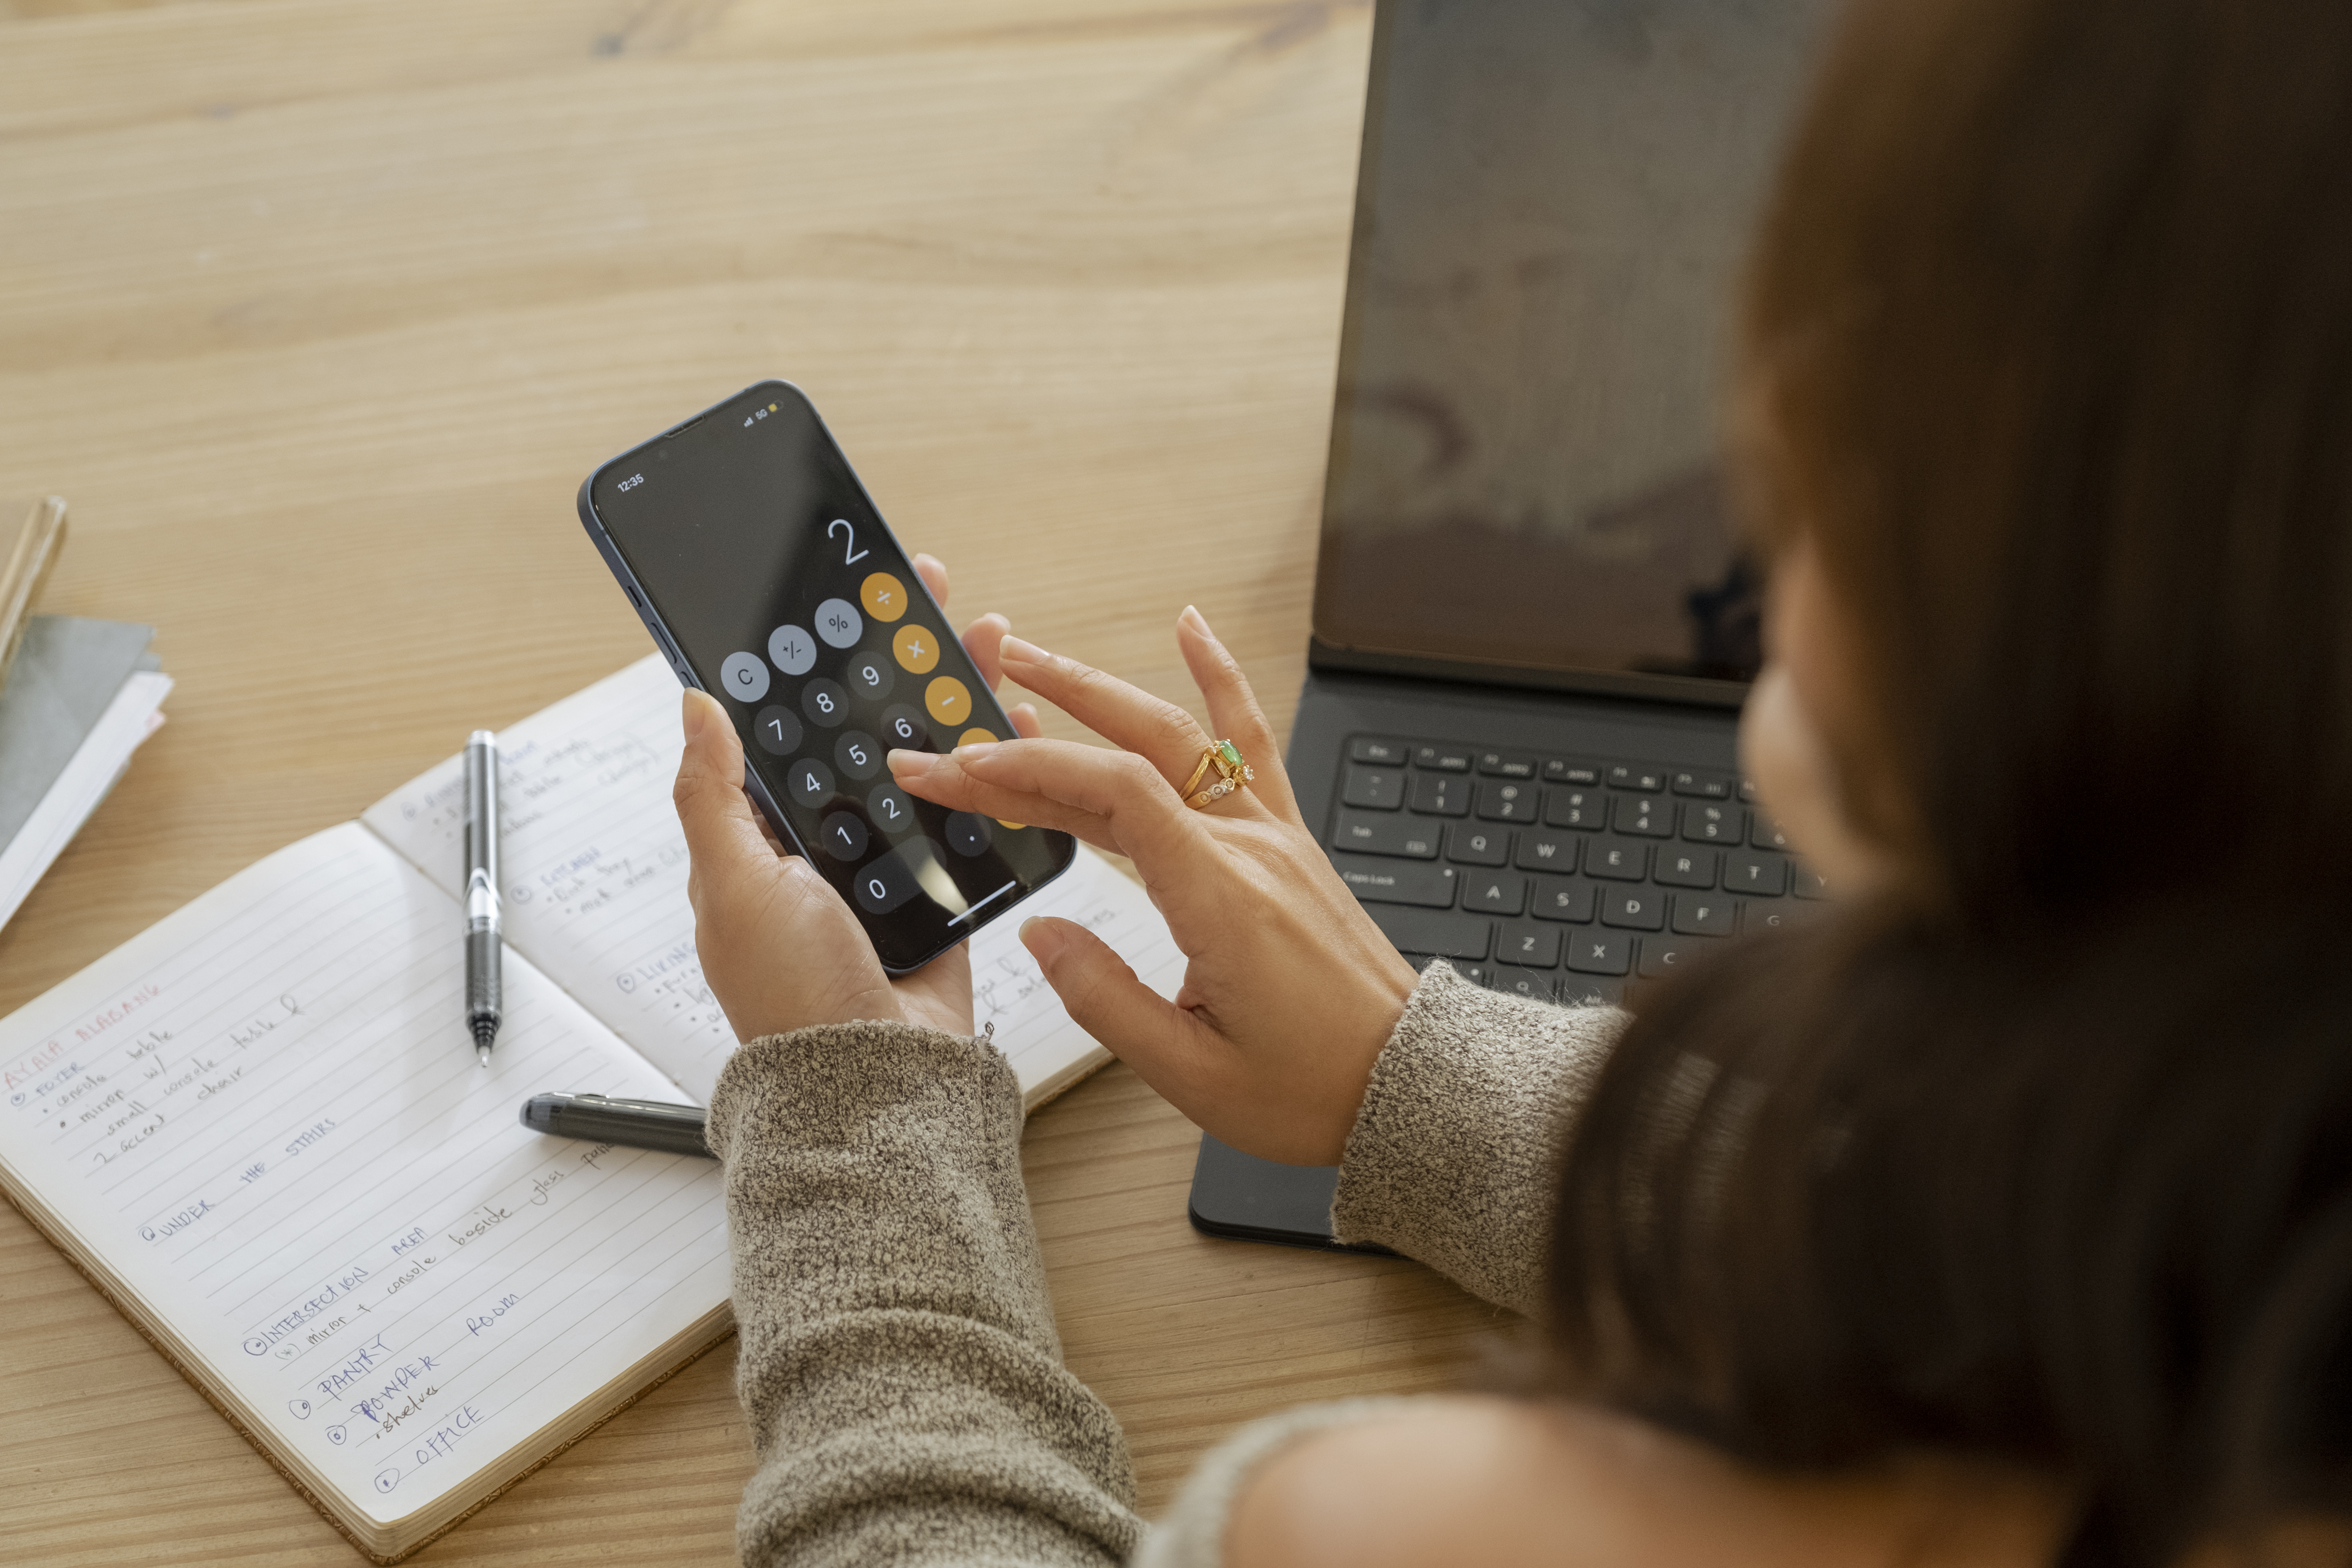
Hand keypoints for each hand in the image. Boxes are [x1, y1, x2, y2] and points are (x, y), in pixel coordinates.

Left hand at [671, 554, 1044, 1043]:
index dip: (809, 662)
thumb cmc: (790, 996)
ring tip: (985, 644)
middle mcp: (825, 847)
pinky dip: (999, 774)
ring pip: (925, 764)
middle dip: (895, 665)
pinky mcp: (947, 893)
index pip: (784, 728)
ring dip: (954, 703)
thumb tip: (692, 706)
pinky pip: (975, 819)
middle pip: (862, 733)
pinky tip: (1019, 727)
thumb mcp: (730, 884)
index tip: (836, 602)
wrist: (874, 1084)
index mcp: (763, 839)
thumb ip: (712, 796)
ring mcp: (890, 869)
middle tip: (924, 599)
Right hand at [886, 608, 1420, 1165]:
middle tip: (971, 699)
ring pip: (1180, 735)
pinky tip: (1192, 630)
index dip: (1030, 771)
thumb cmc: (1310, 1088)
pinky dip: (1220, 680)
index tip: (962, 770)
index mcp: (1221, 898)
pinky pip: (1250, 742)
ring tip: (1032, 658)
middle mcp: (1250, 849)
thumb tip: (1041, 932)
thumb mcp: (1192, 1074)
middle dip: (1044, 716)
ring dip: (1103, 689)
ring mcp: (1272, 837)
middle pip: (1137, 746)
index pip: (1115, 794)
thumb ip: (1106, 998)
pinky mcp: (1285, 844)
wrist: (1404, 1084)